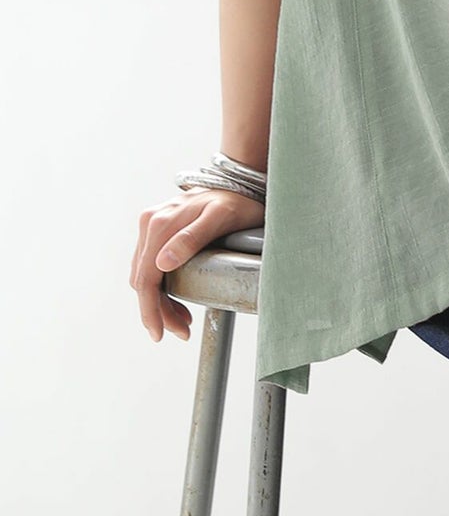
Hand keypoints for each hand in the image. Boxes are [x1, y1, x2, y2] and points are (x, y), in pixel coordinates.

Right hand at [129, 187, 264, 343]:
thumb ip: (192, 238)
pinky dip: (161, 288)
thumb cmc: (236, 202)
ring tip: (182, 321)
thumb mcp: (220, 218)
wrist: (239, 182)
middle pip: (143, 280)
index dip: (151, 309)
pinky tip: (177, 301)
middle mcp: (150, 224)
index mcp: (160, 224)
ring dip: (160, 302)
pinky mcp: (158, 230)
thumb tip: (162, 263)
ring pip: (145, 275)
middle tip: (181, 332)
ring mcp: (152, 226)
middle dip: (158, 311)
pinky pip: (151, 266)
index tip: (160, 333)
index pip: (146, 278)